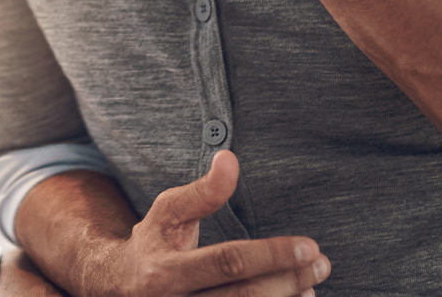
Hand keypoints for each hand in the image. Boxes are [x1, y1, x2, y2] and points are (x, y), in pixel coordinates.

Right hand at [85, 151, 329, 296]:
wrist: (120, 287)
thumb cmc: (153, 242)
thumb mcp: (168, 211)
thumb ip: (202, 191)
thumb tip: (230, 159)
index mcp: (165, 272)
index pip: (228, 263)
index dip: (271, 255)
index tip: (309, 245)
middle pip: (244, 296)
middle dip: (289, 279)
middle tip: (322, 262)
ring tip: (313, 281)